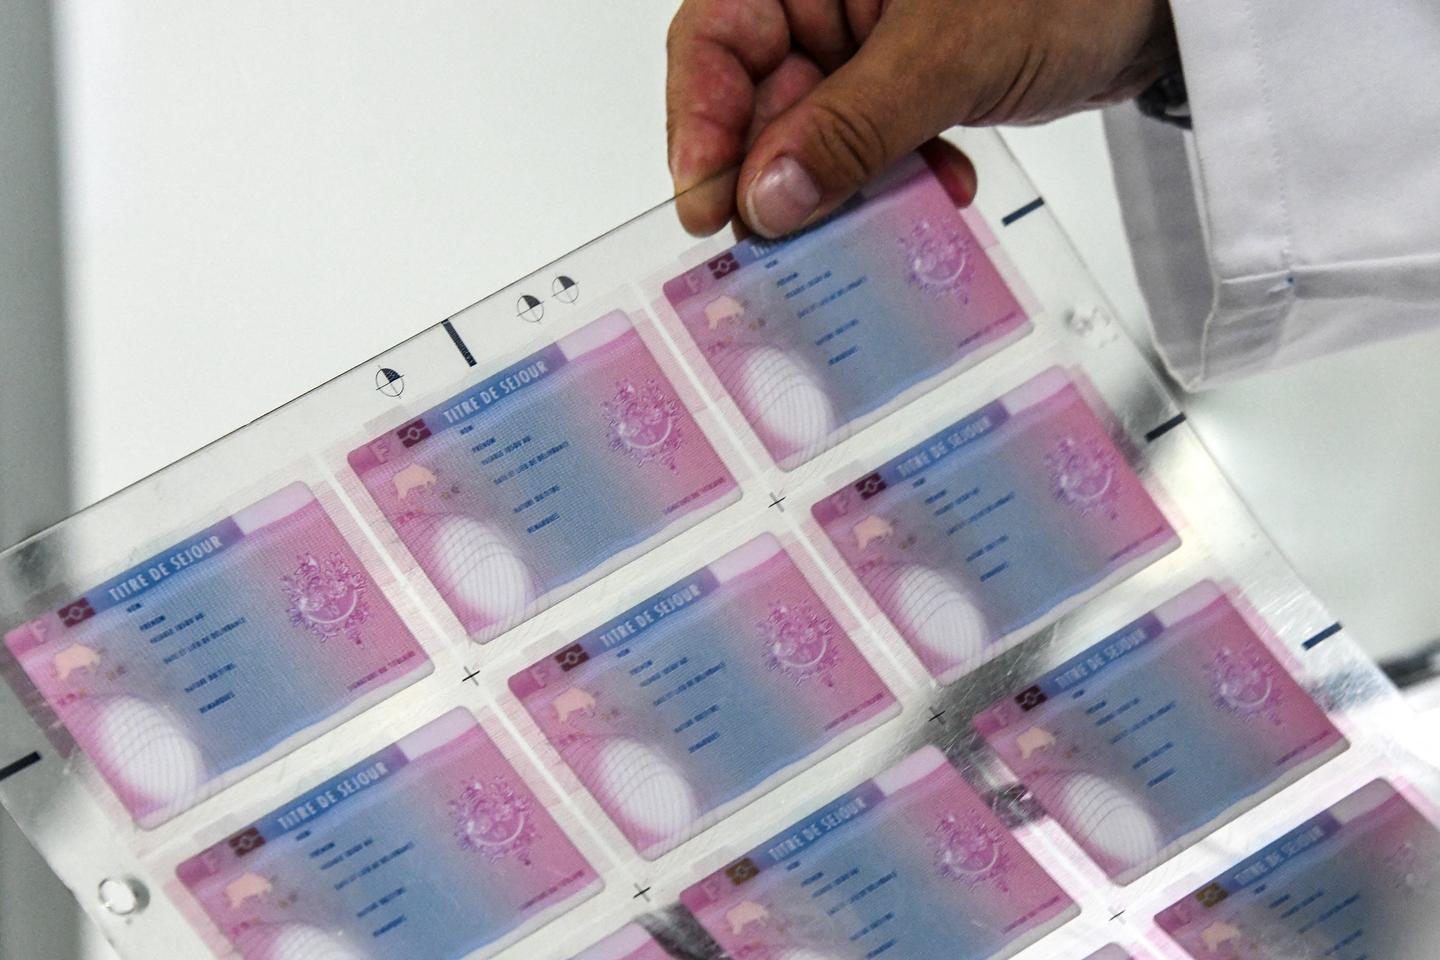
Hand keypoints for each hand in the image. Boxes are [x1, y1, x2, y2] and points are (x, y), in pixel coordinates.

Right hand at [666, 0, 1176, 236]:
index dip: (700, 125)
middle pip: (757, 96)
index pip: (714, 38)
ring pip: (812, 132)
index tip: (713, 208)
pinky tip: (933, 188)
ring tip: (872, 222)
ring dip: (843, 186)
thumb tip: (768, 197)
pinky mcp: (904, 80)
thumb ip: (853, 126)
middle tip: (791, 243)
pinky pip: (867, 143)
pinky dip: (893, 177)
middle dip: (780, 174)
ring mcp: (865, 41)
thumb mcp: (949, 51)